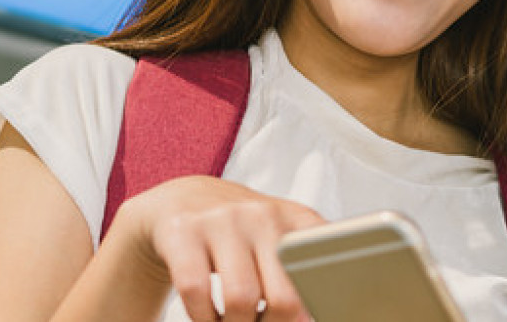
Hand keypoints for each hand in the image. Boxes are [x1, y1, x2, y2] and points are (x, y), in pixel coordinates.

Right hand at [108, 175, 326, 321]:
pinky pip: (196, 291)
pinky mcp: (183, 231)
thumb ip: (301, 268)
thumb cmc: (239, 230)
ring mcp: (222, 220)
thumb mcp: (277, 235)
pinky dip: (203, 317)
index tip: (307, 320)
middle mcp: (262, 215)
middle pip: (285, 296)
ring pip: (241, 299)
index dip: (318, 305)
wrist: (182, 197)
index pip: (324, 267)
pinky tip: (207, 316)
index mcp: (296, 219)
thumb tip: (310, 318)